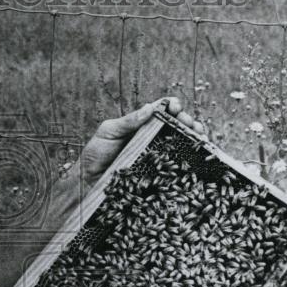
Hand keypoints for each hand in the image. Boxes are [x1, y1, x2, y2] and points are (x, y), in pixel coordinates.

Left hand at [76, 97, 206, 187]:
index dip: (172, 105)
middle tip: (188, 122)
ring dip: (194, 136)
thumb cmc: (95, 154)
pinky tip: (198, 157)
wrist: (88, 181)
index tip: (175, 106)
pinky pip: (177, 165)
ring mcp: (158, 156)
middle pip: (177, 126)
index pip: (162, 111)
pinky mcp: (159, 173)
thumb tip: (150, 108)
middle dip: (187, 120)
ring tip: (198, 135)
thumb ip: (127, 121)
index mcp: (142, 125)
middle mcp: (153, 138)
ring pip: (182, 143)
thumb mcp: (108, 132)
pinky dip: (191, 159)